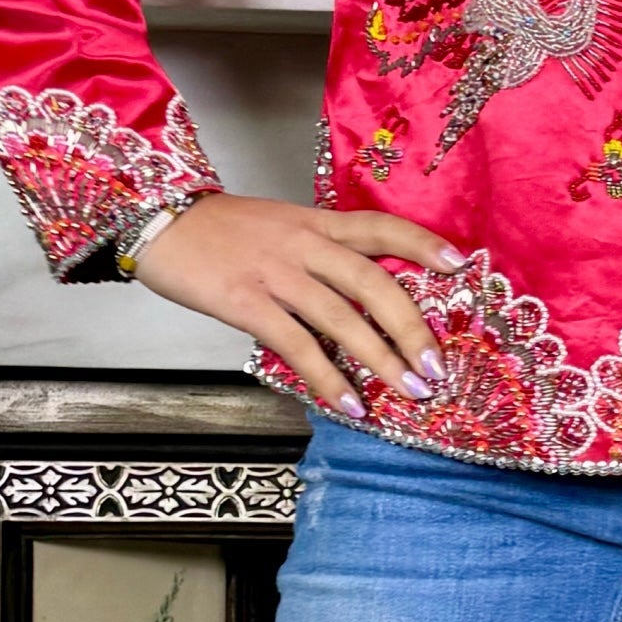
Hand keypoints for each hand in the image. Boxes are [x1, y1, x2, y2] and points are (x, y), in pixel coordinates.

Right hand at [132, 192, 465, 416]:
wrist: (160, 218)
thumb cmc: (221, 229)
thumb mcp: (279, 225)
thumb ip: (317, 252)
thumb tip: (356, 296)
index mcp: (316, 221)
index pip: (381, 226)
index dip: (422, 243)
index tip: (461, 264)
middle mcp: (305, 243)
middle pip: (373, 281)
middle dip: (411, 326)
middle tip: (437, 365)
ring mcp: (277, 273)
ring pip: (342, 318)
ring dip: (381, 359)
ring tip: (409, 392)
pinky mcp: (247, 302)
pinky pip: (297, 344)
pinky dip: (328, 378)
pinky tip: (349, 404)